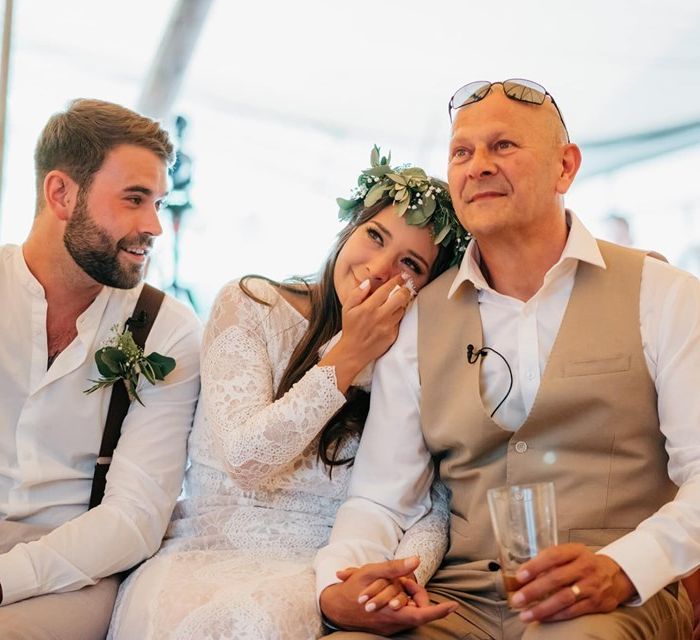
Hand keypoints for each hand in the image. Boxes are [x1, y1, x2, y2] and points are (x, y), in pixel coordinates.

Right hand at [320, 275, 413, 392]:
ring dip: (400, 304)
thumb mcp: (347, 309)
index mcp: (368, 307)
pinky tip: (390, 317)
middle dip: (405, 290)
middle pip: (401, 297)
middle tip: (404, 288)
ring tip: (395, 304)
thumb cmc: (350, 329)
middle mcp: (380, 316)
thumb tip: (368, 282)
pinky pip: (399, 322)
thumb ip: (356, 294)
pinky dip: (396, 317)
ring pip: (402, 309)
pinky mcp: (392, 335)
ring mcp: (388, 326)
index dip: (396, 280)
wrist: (354, 352)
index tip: (400, 276)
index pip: (387, 289)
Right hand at [320, 556, 458, 633]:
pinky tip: (393, 593)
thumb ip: (395, 567)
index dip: (440, 610)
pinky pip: (399, 617)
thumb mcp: (372, 572)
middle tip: (411, 582)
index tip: (454, 605)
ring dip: (409, 600)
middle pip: (418, 613)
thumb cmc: (352, 588)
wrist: (333, 607)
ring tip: (402, 584)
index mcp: (392, 613)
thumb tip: (416, 559)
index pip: (423, 614)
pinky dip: (400, 605)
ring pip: (408, 615)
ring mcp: (388, 628)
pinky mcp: (384, 628)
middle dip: (420, 597)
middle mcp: (393, 624)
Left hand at [511, 543, 635, 622]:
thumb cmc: (584, 563)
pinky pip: (573, 611)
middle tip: (517, 599)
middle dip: (534, 590)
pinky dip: (555, 616)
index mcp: (575, 551)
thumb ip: (550, 560)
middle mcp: (584, 567)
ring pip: (564, 598)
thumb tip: (522, 574)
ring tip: (525, 615)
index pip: (553, 556)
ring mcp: (591, 586)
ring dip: (542, 608)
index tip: (519, 576)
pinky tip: (542, 618)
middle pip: (556, 579)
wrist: (616, 575)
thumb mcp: (571, 554)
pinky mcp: (595, 603)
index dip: (535, 566)